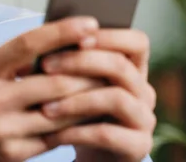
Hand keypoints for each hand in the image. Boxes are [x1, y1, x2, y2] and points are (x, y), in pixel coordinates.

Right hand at [0, 17, 105, 161]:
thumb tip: (50, 43)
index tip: (90, 23)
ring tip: (108, 84)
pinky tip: (89, 113)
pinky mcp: (13, 154)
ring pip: (61, 112)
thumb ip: (6, 60)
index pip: (26, 44)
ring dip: (88, 97)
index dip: (62, 32)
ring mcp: (3, 131)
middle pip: (54, 81)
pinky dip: (76, 123)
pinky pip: (55, 137)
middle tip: (110, 58)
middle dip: (87, 69)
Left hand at [39, 28, 156, 161]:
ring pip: (116, 98)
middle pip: (120, 65)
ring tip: (44, 107)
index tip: (76, 37)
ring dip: (75, 100)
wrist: (92, 156)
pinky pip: (107, 134)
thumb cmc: (79, 113)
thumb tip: (41, 45)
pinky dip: (76, 132)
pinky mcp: (139, 147)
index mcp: (133, 69)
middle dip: (79, 62)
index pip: (136, 41)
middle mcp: (144, 91)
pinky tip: (53, 134)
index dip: (109, 36)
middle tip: (45, 65)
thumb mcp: (77, 85)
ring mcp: (144, 119)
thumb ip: (70, 63)